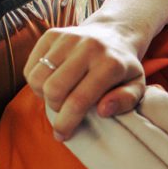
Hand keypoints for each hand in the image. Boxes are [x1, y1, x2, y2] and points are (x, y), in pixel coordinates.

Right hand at [24, 18, 146, 139]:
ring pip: (38, 78)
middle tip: (65, 110)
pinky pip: (31, 66)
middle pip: (54, 90)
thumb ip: (126, 100)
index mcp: (111, 64)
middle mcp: (89, 48)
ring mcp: (68, 38)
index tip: (62, 135)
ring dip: (43, 95)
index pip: (79, 100)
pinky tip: (52, 81)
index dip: (66, 122)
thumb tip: (103, 110)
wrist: (114, 33)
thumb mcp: (136, 85)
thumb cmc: (123, 68)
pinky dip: (36, 81)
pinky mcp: (52, 34)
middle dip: (55, 108)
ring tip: (59, 95)